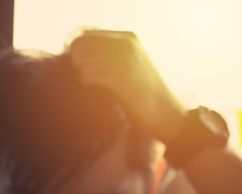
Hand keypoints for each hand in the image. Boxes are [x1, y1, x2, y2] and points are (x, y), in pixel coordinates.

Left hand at [67, 29, 187, 142]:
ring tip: (90, 83)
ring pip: (83, 59)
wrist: (165, 111)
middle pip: (81, 45)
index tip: (80, 65)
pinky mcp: (121, 78)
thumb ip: (110, 53)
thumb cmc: (143, 90)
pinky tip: (94, 88)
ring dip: (82, 73)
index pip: (88, 34)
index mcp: (127, 38)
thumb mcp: (131, 62)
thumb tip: (77, 54)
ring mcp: (124, 60)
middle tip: (84, 75)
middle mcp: (126, 45)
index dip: (77, 49)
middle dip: (77, 61)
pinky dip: (87, 82)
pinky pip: (90, 74)